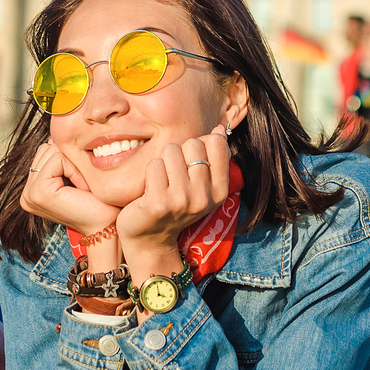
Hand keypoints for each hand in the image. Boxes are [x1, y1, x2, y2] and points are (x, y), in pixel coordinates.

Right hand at [18, 141, 119, 243]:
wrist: (107, 227)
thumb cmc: (99, 202)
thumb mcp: (77, 174)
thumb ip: (63, 157)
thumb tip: (56, 132)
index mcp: (33, 189)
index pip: (46, 150)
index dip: (69, 158)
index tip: (81, 182)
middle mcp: (26, 193)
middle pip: (46, 148)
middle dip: (69, 159)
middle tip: (83, 184)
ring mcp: (29, 194)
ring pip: (51, 151)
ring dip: (73, 164)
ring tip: (82, 186)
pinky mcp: (38, 193)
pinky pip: (57, 160)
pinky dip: (74, 169)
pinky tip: (82, 188)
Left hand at [117, 125, 232, 280]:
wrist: (150, 240)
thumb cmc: (175, 206)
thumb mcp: (201, 186)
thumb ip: (213, 158)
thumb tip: (220, 130)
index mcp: (220, 191)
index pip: (217, 143)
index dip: (200, 145)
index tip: (192, 163)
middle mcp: (204, 197)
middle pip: (193, 143)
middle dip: (180, 152)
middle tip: (174, 175)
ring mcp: (182, 200)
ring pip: (171, 150)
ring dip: (163, 161)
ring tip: (162, 182)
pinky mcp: (159, 203)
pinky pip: (154, 164)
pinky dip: (149, 172)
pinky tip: (150, 190)